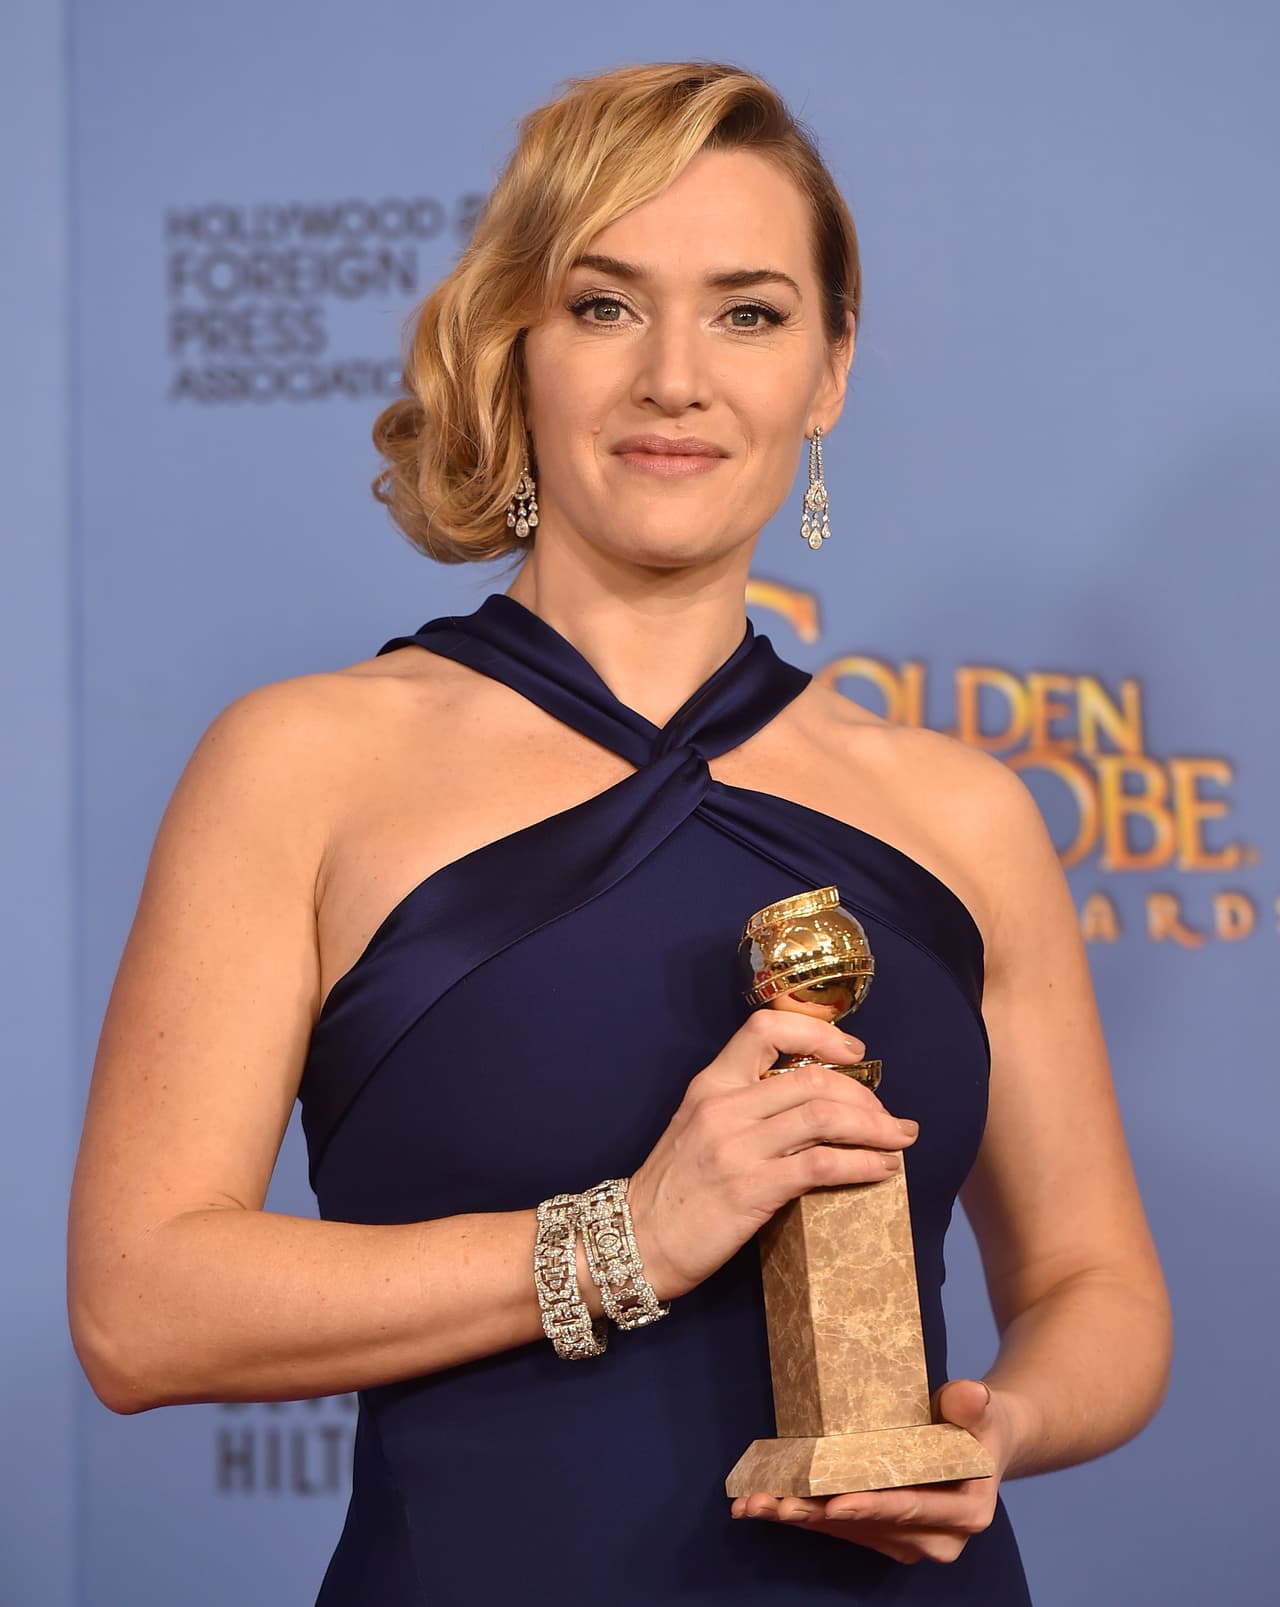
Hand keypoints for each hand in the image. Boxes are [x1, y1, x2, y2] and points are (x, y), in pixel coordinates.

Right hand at [627, 1010, 916, 1301]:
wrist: (636, 1241)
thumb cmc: (673, 1189)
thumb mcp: (698, 1128)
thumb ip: (744, 1107)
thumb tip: (812, 1105)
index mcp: (711, 1083)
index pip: (766, 1028)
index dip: (819, 1032)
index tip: (853, 1053)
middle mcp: (724, 1106)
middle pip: (812, 1078)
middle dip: (864, 1095)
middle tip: (888, 1118)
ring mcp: (736, 1147)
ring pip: (823, 1117)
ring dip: (875, 1126)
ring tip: (900, 1139)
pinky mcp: (751, 1190)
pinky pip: (821, 1166)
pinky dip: (863, 1164)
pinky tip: (882, 1169)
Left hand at [729, 1379, 1011, 1564]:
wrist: (980, 1441)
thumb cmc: (979, 1424)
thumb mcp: (982, 1409)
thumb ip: (973, 1405)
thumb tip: (966, 1393)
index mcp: (966, 1513)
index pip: (912, 1508)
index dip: (873, 1506)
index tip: (835, 1503)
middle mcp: (937, 1538)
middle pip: (871, 1525)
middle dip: (820, 1516)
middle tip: (776, 1503)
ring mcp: (907, 1540)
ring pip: (848, 1530)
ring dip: (801, 1518)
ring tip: (757, 1503)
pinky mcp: (883, 1533)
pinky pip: (841, 1526)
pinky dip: (805, 1514)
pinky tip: (767, 1503)